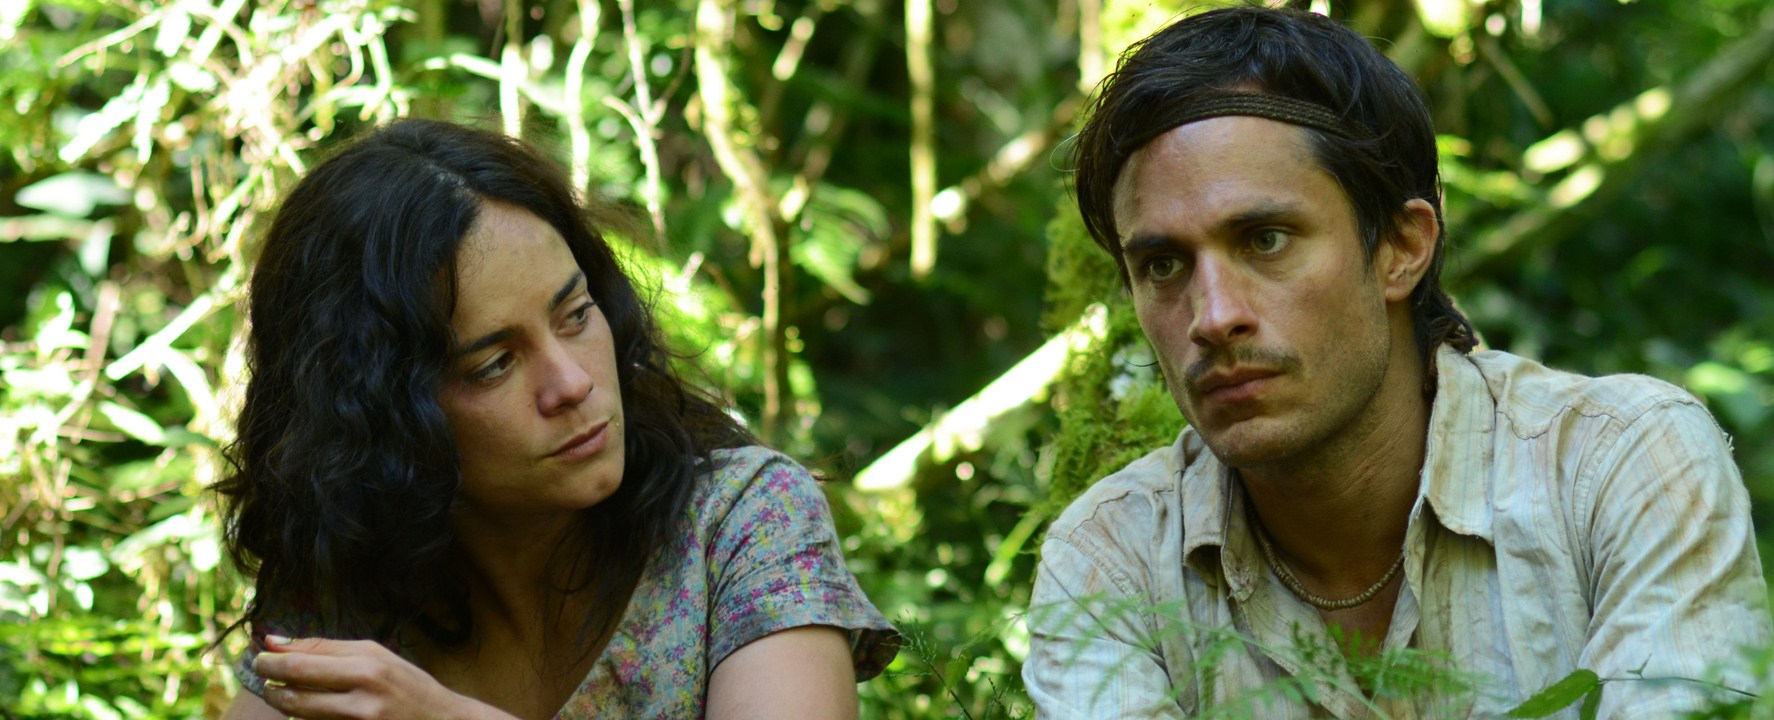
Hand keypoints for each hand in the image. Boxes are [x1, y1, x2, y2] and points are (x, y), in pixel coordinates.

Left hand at [252, 635, 510, 719]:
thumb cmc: (407, 685)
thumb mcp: (375, 656)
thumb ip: (326, 648)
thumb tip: (274, 640)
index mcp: (367, 667)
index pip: (301, 662)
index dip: (270, 660)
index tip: (258, 656)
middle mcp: (362, 698)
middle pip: (293, 693)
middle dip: (269, 684)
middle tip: (263, 676)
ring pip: (299, 715)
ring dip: (282, 702)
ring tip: (283, 691)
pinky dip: (304, 718)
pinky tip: (308, 710)